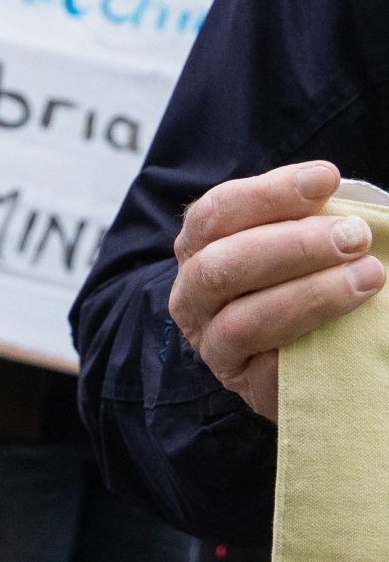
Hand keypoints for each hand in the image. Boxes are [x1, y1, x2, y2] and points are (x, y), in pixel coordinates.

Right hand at [170, 162, 383, 421]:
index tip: (327, 178)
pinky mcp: (241, 382)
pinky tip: (350, 323)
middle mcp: (193, 293)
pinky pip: (267, 365)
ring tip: (368, 276)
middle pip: (220, 263)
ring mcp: (211, 342)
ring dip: (309, 293)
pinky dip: (309, 337)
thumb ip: (314, 221)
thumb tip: (348, 201)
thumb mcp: (303, 244)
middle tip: (355, 237)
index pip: (217, 212)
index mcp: (201, 246)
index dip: (270, 193)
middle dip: (292, 245)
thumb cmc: (310, 280)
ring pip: (240, 318)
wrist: (315, 355)